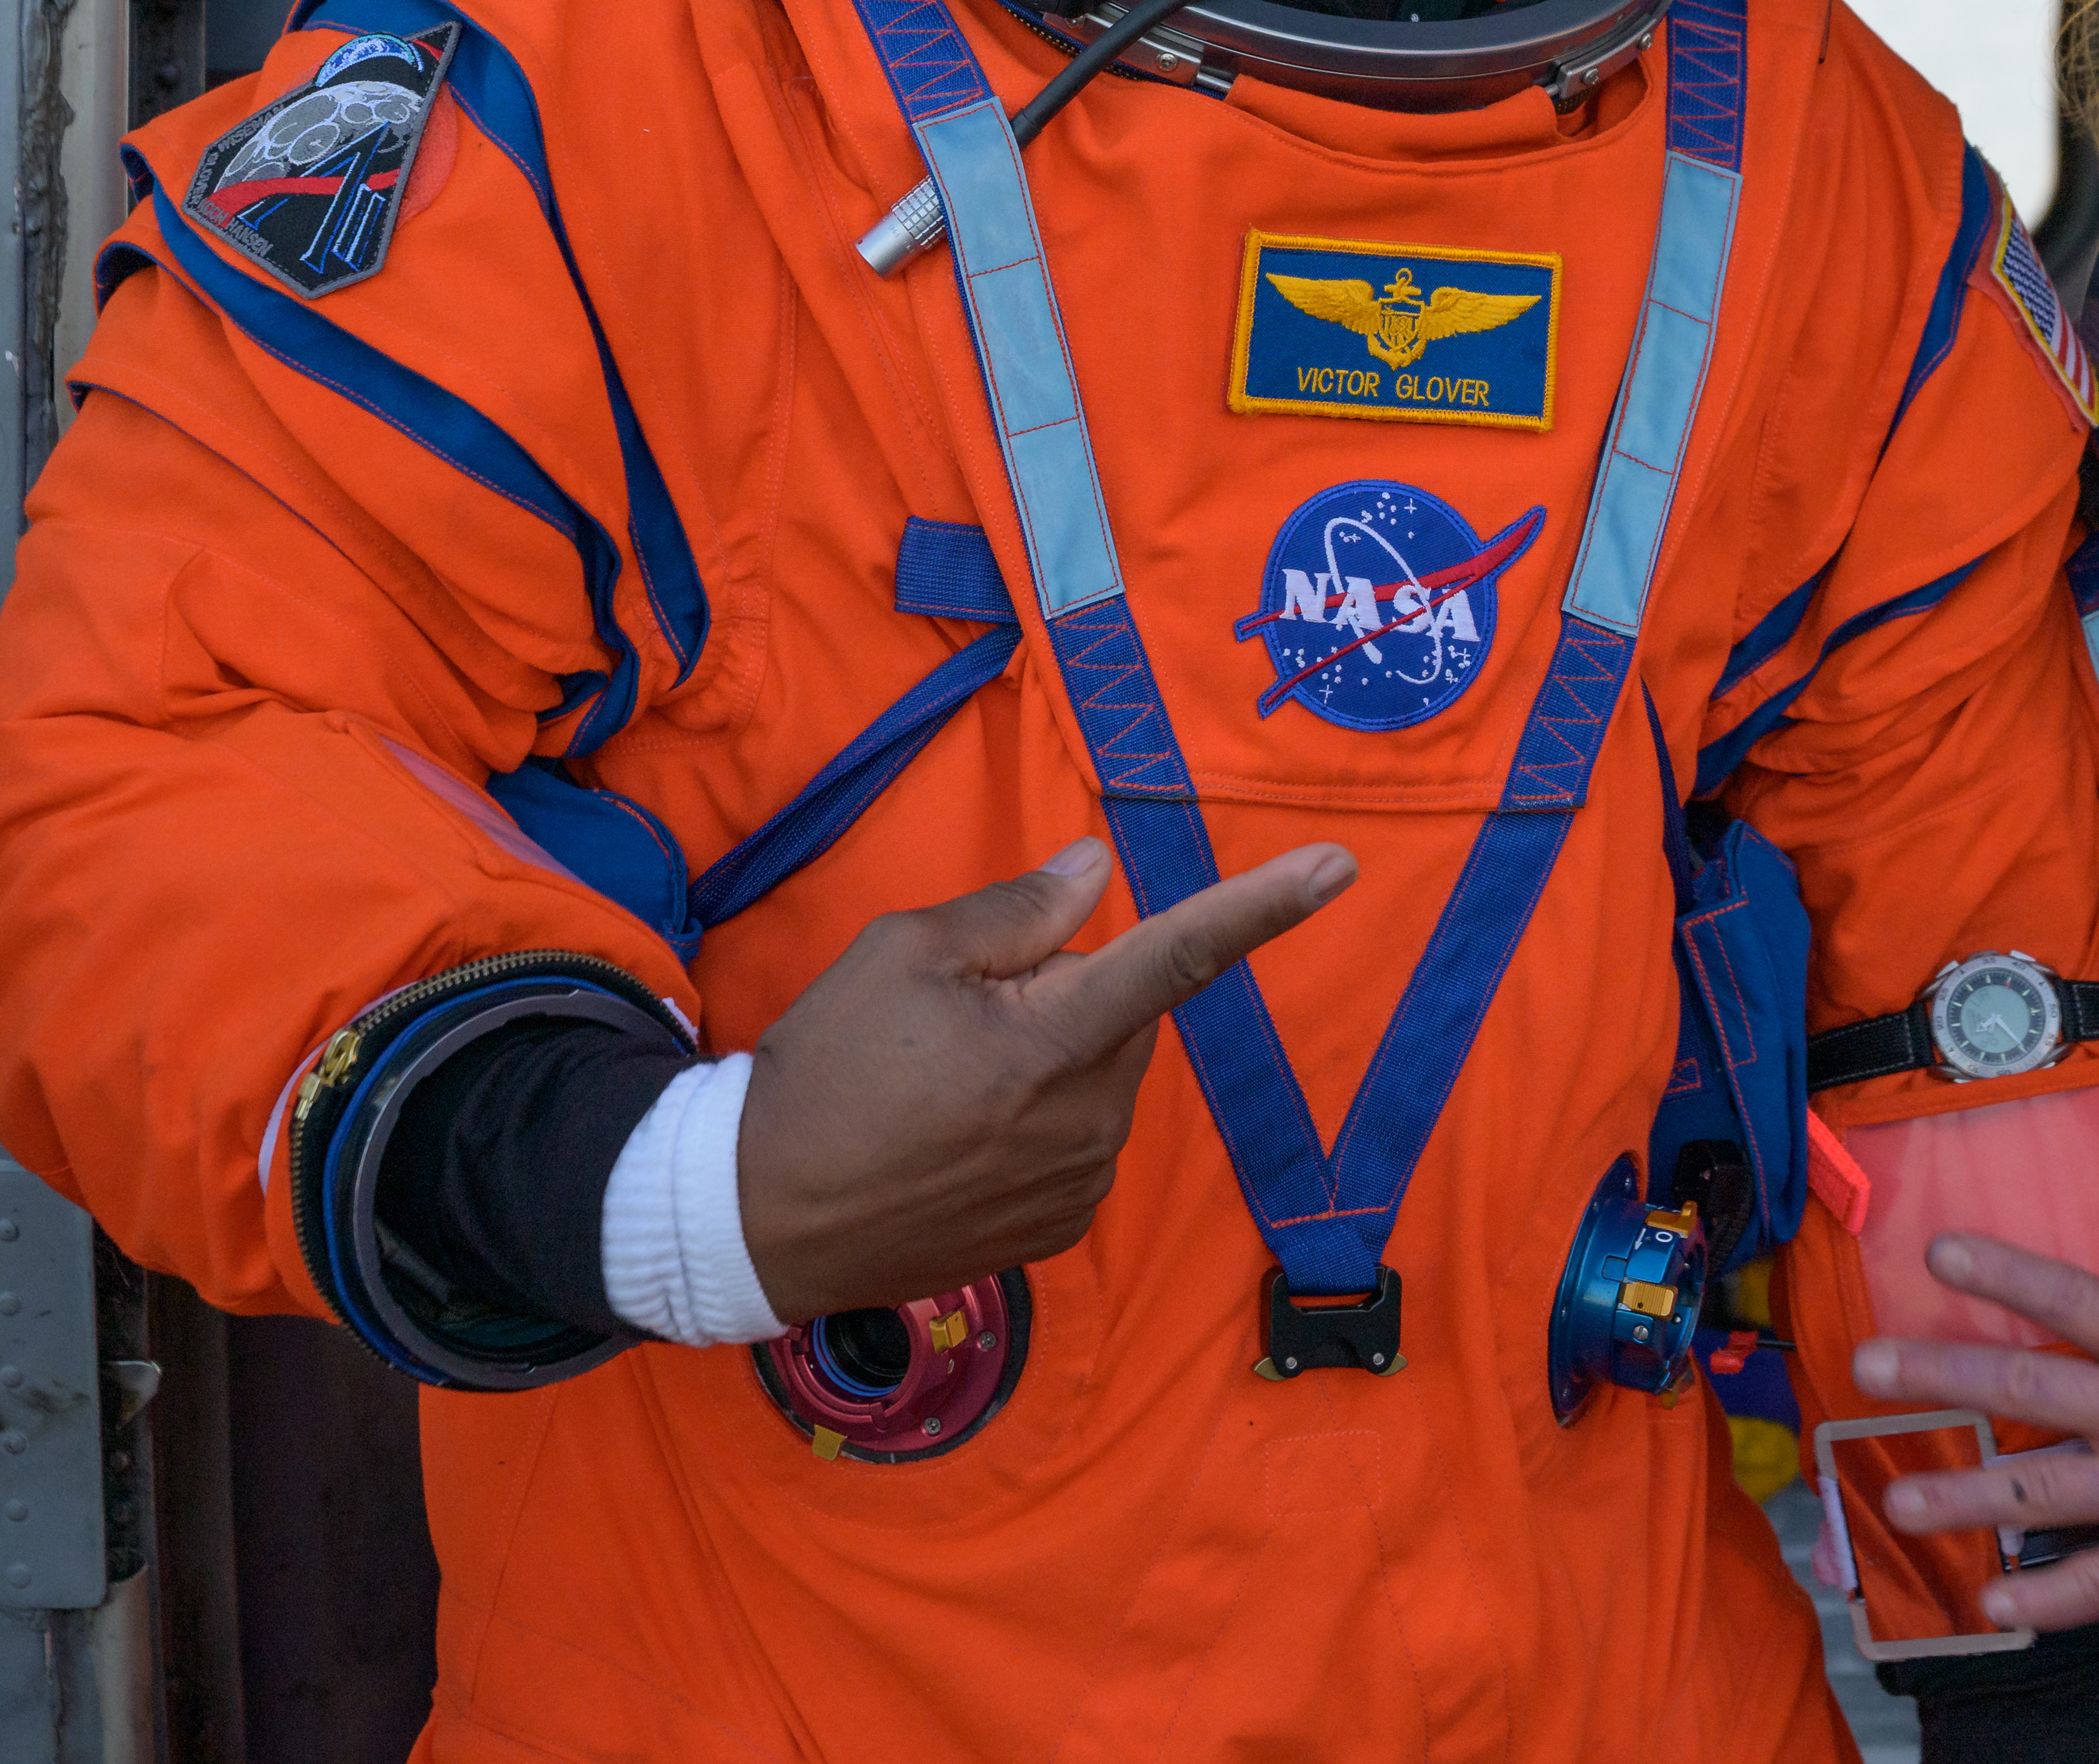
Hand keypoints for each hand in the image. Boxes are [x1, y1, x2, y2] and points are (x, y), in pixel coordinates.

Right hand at [734, 832, 1348, 1321]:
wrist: (757, 1221)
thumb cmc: (826, 1073)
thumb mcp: (902, 955)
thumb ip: (1014, 912)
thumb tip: (1096, 870)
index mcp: (1058, 1040)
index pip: (1181, 954)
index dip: (1265, 904)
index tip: (1341, 865)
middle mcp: (1091, 1120)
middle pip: (1123, 1014)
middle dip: (1067, 995)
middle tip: (961, 1014)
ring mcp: (1079, 1184)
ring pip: (1101, 1079)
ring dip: (1051, 1062)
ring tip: (939, 1085)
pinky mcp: (1057, 1231)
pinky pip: (1077, 1143)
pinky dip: (1036, 1124)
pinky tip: (954, 1138)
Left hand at [1850, 1237, 2098, 1622]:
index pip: (2071, 1301)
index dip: (2002, 1274)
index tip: (1936, 1254)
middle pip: (2026, 1386)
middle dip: (1939, 1374)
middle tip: (1866, 1365)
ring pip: (2037, 1491)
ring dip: (1960, 1497)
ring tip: (1894, 1498)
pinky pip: (2095, 1584)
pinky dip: (2040, 1597)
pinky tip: (1989, 1605)